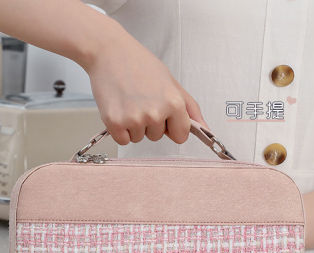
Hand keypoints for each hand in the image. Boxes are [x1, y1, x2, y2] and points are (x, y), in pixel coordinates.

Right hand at [84, 25, 209, 145]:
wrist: (108, 52)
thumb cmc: (138, 64)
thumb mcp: (171, 83)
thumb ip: (190, 108)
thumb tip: (205, 129)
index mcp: (173, 103)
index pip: (181, 136)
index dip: (171, 126)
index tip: (163, 113)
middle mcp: (155, 113)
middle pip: (158, 136)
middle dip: (150, 123)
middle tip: (141, 99)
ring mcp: (134, 119)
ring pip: (140, 138)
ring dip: (134, 125)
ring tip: (129, 101)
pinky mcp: (115, 123)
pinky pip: (123, 140)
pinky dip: (119, 129)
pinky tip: (119, 108)